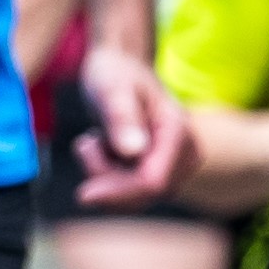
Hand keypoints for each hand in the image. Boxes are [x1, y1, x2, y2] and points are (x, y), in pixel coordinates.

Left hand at [74, 43, 187, 202]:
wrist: (120, 70)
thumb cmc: (115, 75)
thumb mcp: (111, 89)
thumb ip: (121, 118)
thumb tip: (133, 152)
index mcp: (179, 131)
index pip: (153, 181)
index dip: (119, 193)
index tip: (82, 194)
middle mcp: (186, 154)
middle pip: (143, 194)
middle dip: (106, 178)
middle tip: (87, 142)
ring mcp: (175, 167)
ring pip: (132, 198)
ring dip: (103, 173)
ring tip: (96, 137)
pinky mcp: (160, 175)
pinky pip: (127, 194)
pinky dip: (106, 175)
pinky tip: (103, 147)